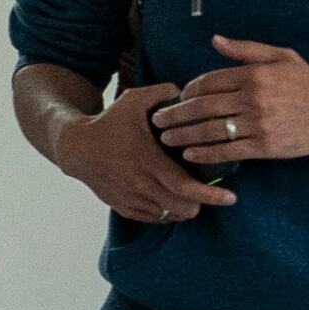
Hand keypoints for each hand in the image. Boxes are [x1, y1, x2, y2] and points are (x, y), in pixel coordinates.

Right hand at [54, 86, 235, 221]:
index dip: (211, 195)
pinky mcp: (124, 208)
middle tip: (214, 194)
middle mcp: (140, 185)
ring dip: (185, 208)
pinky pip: (154, 219)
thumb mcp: (133, 100)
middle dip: (202, 204)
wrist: (76, 147)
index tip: (231, 197)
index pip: (185, 187)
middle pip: (181, 208)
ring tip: (193, 195)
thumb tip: (187, 91)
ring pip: (169, 215)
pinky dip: (168, 212)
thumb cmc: (110, 121)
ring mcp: (131, 199)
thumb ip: (162, 92)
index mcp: (148, 161)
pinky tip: (172, 199)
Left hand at [150, 36, 308, 163]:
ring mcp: (257, 124)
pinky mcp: (264, 146)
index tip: (178, 98)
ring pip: (210, 130)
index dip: (188, 91)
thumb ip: (246, 49)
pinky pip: (227, 150)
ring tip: (167, 140)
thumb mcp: (282, 56)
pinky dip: (206, 153)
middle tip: (157, 121)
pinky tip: (191, 155)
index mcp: (253, 75)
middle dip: (175, 115)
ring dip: (183, 136)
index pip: (209, 82)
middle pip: (202, 107)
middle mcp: (252, 98)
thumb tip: (215, 40)